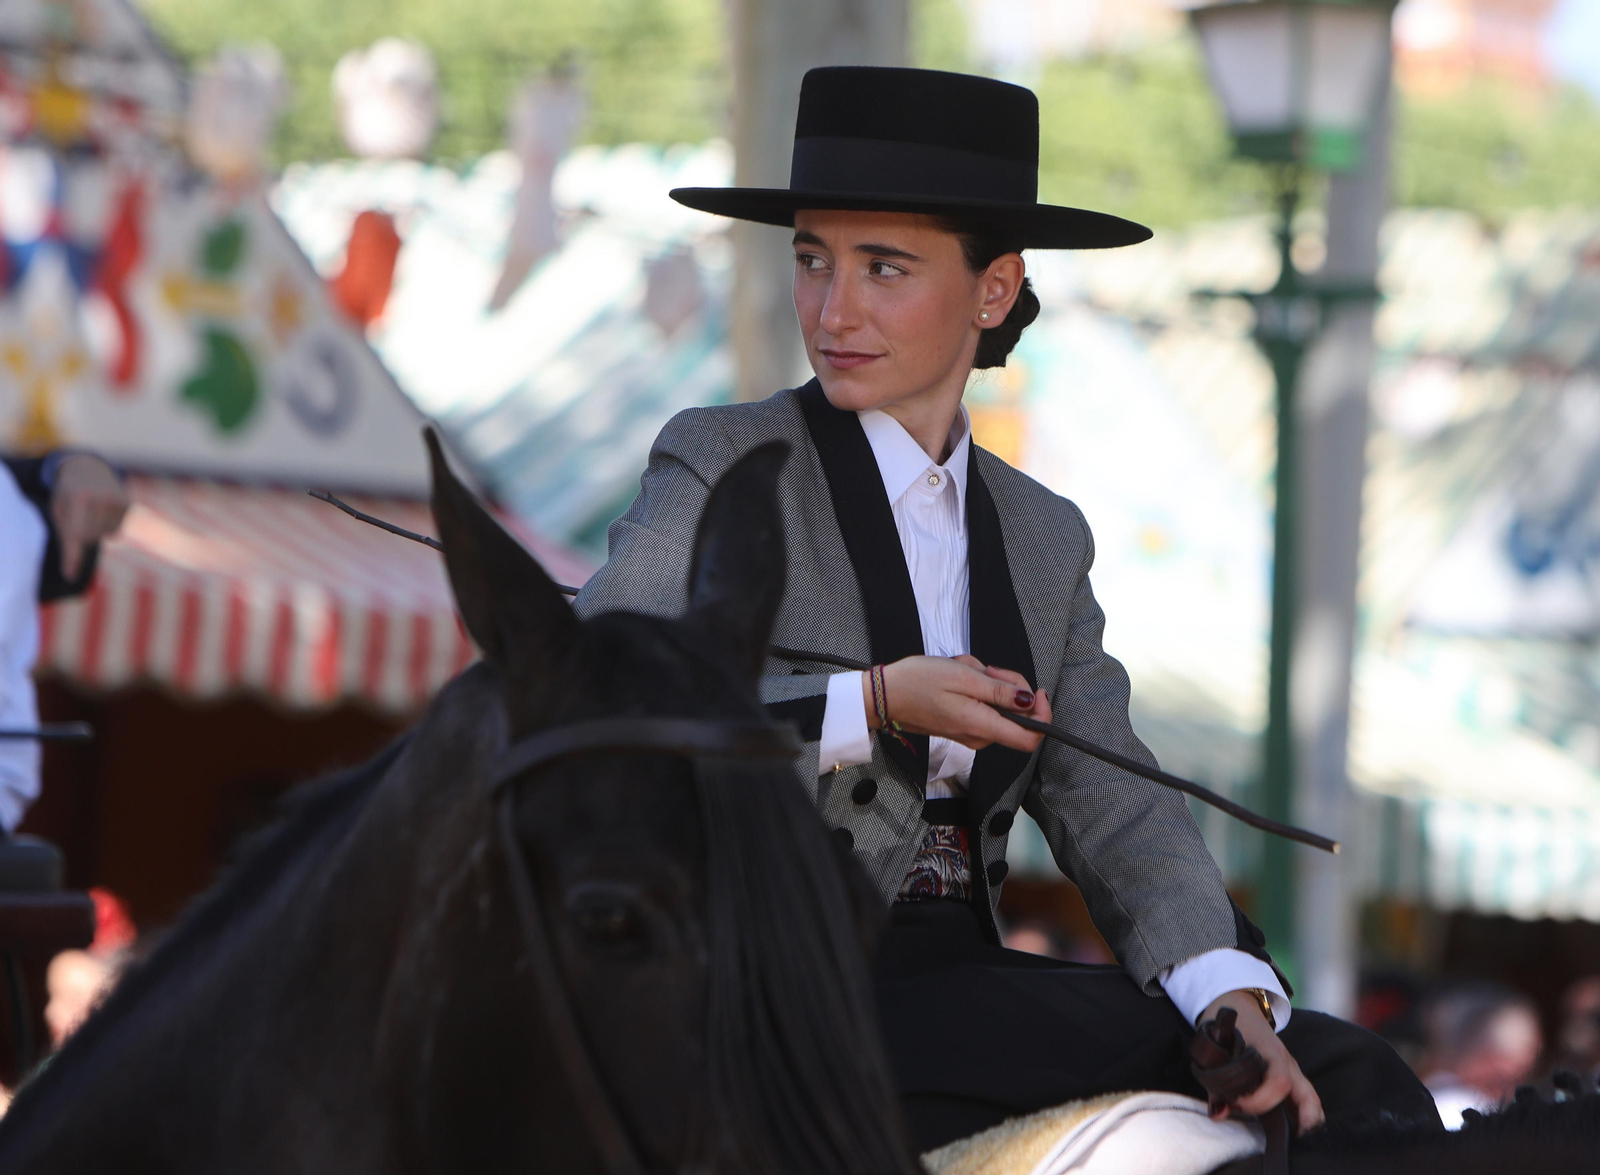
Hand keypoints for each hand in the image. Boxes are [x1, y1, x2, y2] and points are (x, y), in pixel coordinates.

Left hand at [51, 454, 128, 579]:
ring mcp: (118, 501)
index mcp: (79, 497)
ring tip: (90, 510)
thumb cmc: (67, 495)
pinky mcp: (128, 505)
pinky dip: (107, 527)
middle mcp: (102, 498)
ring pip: (104, 535)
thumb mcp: (59, 511)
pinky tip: (103, 511)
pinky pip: (115, 532)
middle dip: (81, 533)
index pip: (76, 534)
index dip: (72, 556)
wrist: (88, 468)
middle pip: (90, 537)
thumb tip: (71, 576)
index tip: (69, 576)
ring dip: (95, 529)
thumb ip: (67, 541)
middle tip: (77, 513)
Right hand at [862, 655, 1051, 754]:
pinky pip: (983, 706)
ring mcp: (970, 733)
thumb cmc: (919, 682)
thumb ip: (1000, 692)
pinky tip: (958, 677)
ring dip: (989, 683)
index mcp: (982, 726)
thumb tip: (1030, 702)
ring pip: (999, 706)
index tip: (1037, 691)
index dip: (1043, 715)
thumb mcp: (964, 677)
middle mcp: (979, 736)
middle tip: (987, 668)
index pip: (1030, 739)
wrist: (883, 695)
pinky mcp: (962, 726)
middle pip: (1017, 715)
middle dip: (1008, 686)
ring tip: (966, 670)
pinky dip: (977, 688)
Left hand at [1201, 990, 1322, 1133]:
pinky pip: (1303, 1096)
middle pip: (1307, 1093)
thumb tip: (1218, 1115)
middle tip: (1296, 1140)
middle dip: (1306, 1119)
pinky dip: (1304, 1115)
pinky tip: (1297, 1132)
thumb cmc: (1224, 1027)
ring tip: (1300, 1142)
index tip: (1237, 1105)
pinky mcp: (1289, 1074)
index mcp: (1269, 1051)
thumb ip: (1215, 1085)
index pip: (1278, 1081)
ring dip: (1308, 1120)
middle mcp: (1286, 1061)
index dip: (1260, 1099)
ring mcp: (1291, 1068)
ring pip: (1310, 1096)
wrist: (1236, 1003)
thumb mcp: (1214, 1049)